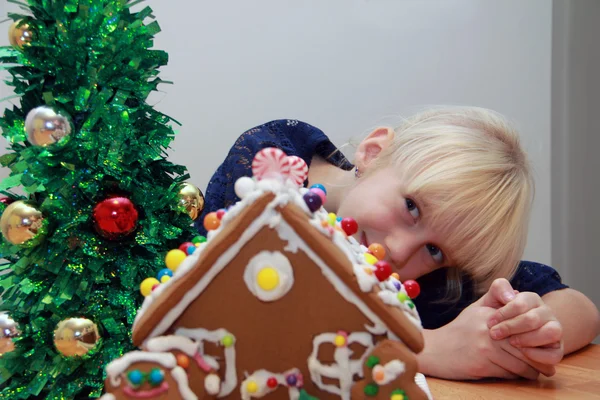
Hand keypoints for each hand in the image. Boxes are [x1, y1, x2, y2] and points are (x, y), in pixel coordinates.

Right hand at [418, 299, 553, 379]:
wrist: (434, 350)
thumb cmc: (457, 332)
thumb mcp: (475, 309)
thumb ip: (495, 297)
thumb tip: (518, 295)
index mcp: (488, 315)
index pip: (522, 325)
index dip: (536, 337)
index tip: (545, 344)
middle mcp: (488, 329)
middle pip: (524, 345)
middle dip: (538, 356)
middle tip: (550, 365)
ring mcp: (484, 347)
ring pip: (520, 361)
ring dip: (531, 369)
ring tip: (539, 372)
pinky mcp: (481, 365)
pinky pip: (508, 372)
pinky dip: (518, 376)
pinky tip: (521, 376)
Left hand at [485, 278, 563, 366]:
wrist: (495, 338)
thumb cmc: (494, 318)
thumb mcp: (491, 301)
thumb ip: (499, 289)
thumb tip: (510, 297)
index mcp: (532, 299)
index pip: (521, 304)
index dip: (504, 313)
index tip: (490, 322)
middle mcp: (547, 313)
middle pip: (534, 318)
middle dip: (511, 327)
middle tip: (495, 334)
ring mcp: (555, 331)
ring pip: (552, 333)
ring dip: (528, 339)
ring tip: (512, 342)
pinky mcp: (556, 351)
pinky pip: (554, 355)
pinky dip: (537, 355)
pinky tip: (522, 352)